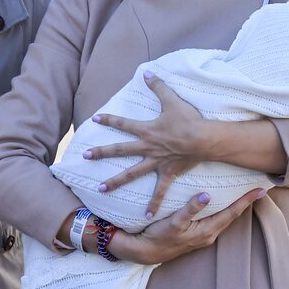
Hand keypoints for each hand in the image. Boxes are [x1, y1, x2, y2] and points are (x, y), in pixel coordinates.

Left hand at [85, 72, 211, 217]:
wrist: (204, 138)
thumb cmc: (189, 119)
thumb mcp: (172, 100)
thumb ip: (158, 86)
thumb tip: (146, 71)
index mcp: (147, 130)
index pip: (123, 124)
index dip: (109, 120)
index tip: (95, 119)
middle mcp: (147, 147)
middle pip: (120, 150)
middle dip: (101, 152)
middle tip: (85, 155)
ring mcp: (155, 162)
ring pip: (131, 173)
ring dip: (115, 181)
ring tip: (100, 188)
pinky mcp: (167, 173)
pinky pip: (159, 191)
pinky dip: (154, 203)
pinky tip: (146, 216)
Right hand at [111, 188, 264, 266]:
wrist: (147, 252)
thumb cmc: (159, 236)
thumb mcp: (174, 222)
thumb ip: (190, 209)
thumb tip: (207, 196)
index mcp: (207, 231)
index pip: (232, 213)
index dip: (247, 201)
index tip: (261, 190)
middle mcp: (209, 235)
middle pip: (233, 216)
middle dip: (246, 203)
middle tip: (259, 189)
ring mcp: (204, 236)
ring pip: (225, 218)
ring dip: (236, 207)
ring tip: (247, 195)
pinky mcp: (198, 235)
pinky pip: (217, 220)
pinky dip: (224, 211)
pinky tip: (224, 204)